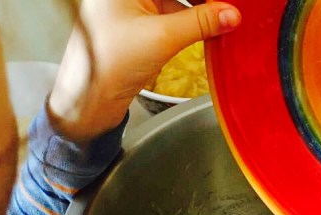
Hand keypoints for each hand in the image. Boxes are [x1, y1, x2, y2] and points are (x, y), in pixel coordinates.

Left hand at [49, 0, 240, 140]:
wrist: (89, 99)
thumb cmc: (109, 64)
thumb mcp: (162, 38)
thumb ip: (201, 23)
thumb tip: (230, 14)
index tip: (227, 4)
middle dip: (205, 1)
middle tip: (229, 11)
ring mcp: (132, 6)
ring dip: (201, 9)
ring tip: (225, 19)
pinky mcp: (139, 24)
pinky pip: (172, 14)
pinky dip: (191, 21)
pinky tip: (209, 29)